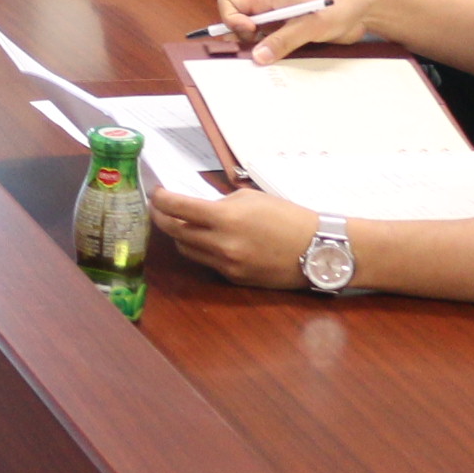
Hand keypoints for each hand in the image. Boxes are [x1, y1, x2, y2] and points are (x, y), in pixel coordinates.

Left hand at [150, 184, 317, 288]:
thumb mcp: (250, 198)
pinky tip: (206, 240)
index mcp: (225, 218)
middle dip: (162, 218)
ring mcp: (227, 265)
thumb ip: (219, 203)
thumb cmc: (287, 216)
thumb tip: (196, 207)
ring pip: (187, 250)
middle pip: (175, 232)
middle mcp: (221, 244)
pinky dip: (201, 250)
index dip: (160, 199)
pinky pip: (207, 263)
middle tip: (158, 208)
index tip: (155, 193)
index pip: (177, 208)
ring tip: (180, 223)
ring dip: (179, 236)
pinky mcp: (234, 279)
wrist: (318, 249)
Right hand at [220, 0, 392, 63]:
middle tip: (257, 53)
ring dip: (259, 50)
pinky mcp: (293, 34)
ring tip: (270, 60)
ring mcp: (281, 22)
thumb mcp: (311, 24)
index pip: (231, 2)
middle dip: (242, 39)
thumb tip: (258, 57)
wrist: (368, 9)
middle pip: (239, 22)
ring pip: (256, 37)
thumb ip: (283, 40)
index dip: (231, 19)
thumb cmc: (340, 5)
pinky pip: (274, 45)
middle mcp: (271, 8)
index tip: (249, 33)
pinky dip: (274, 54)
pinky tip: (282, 62)